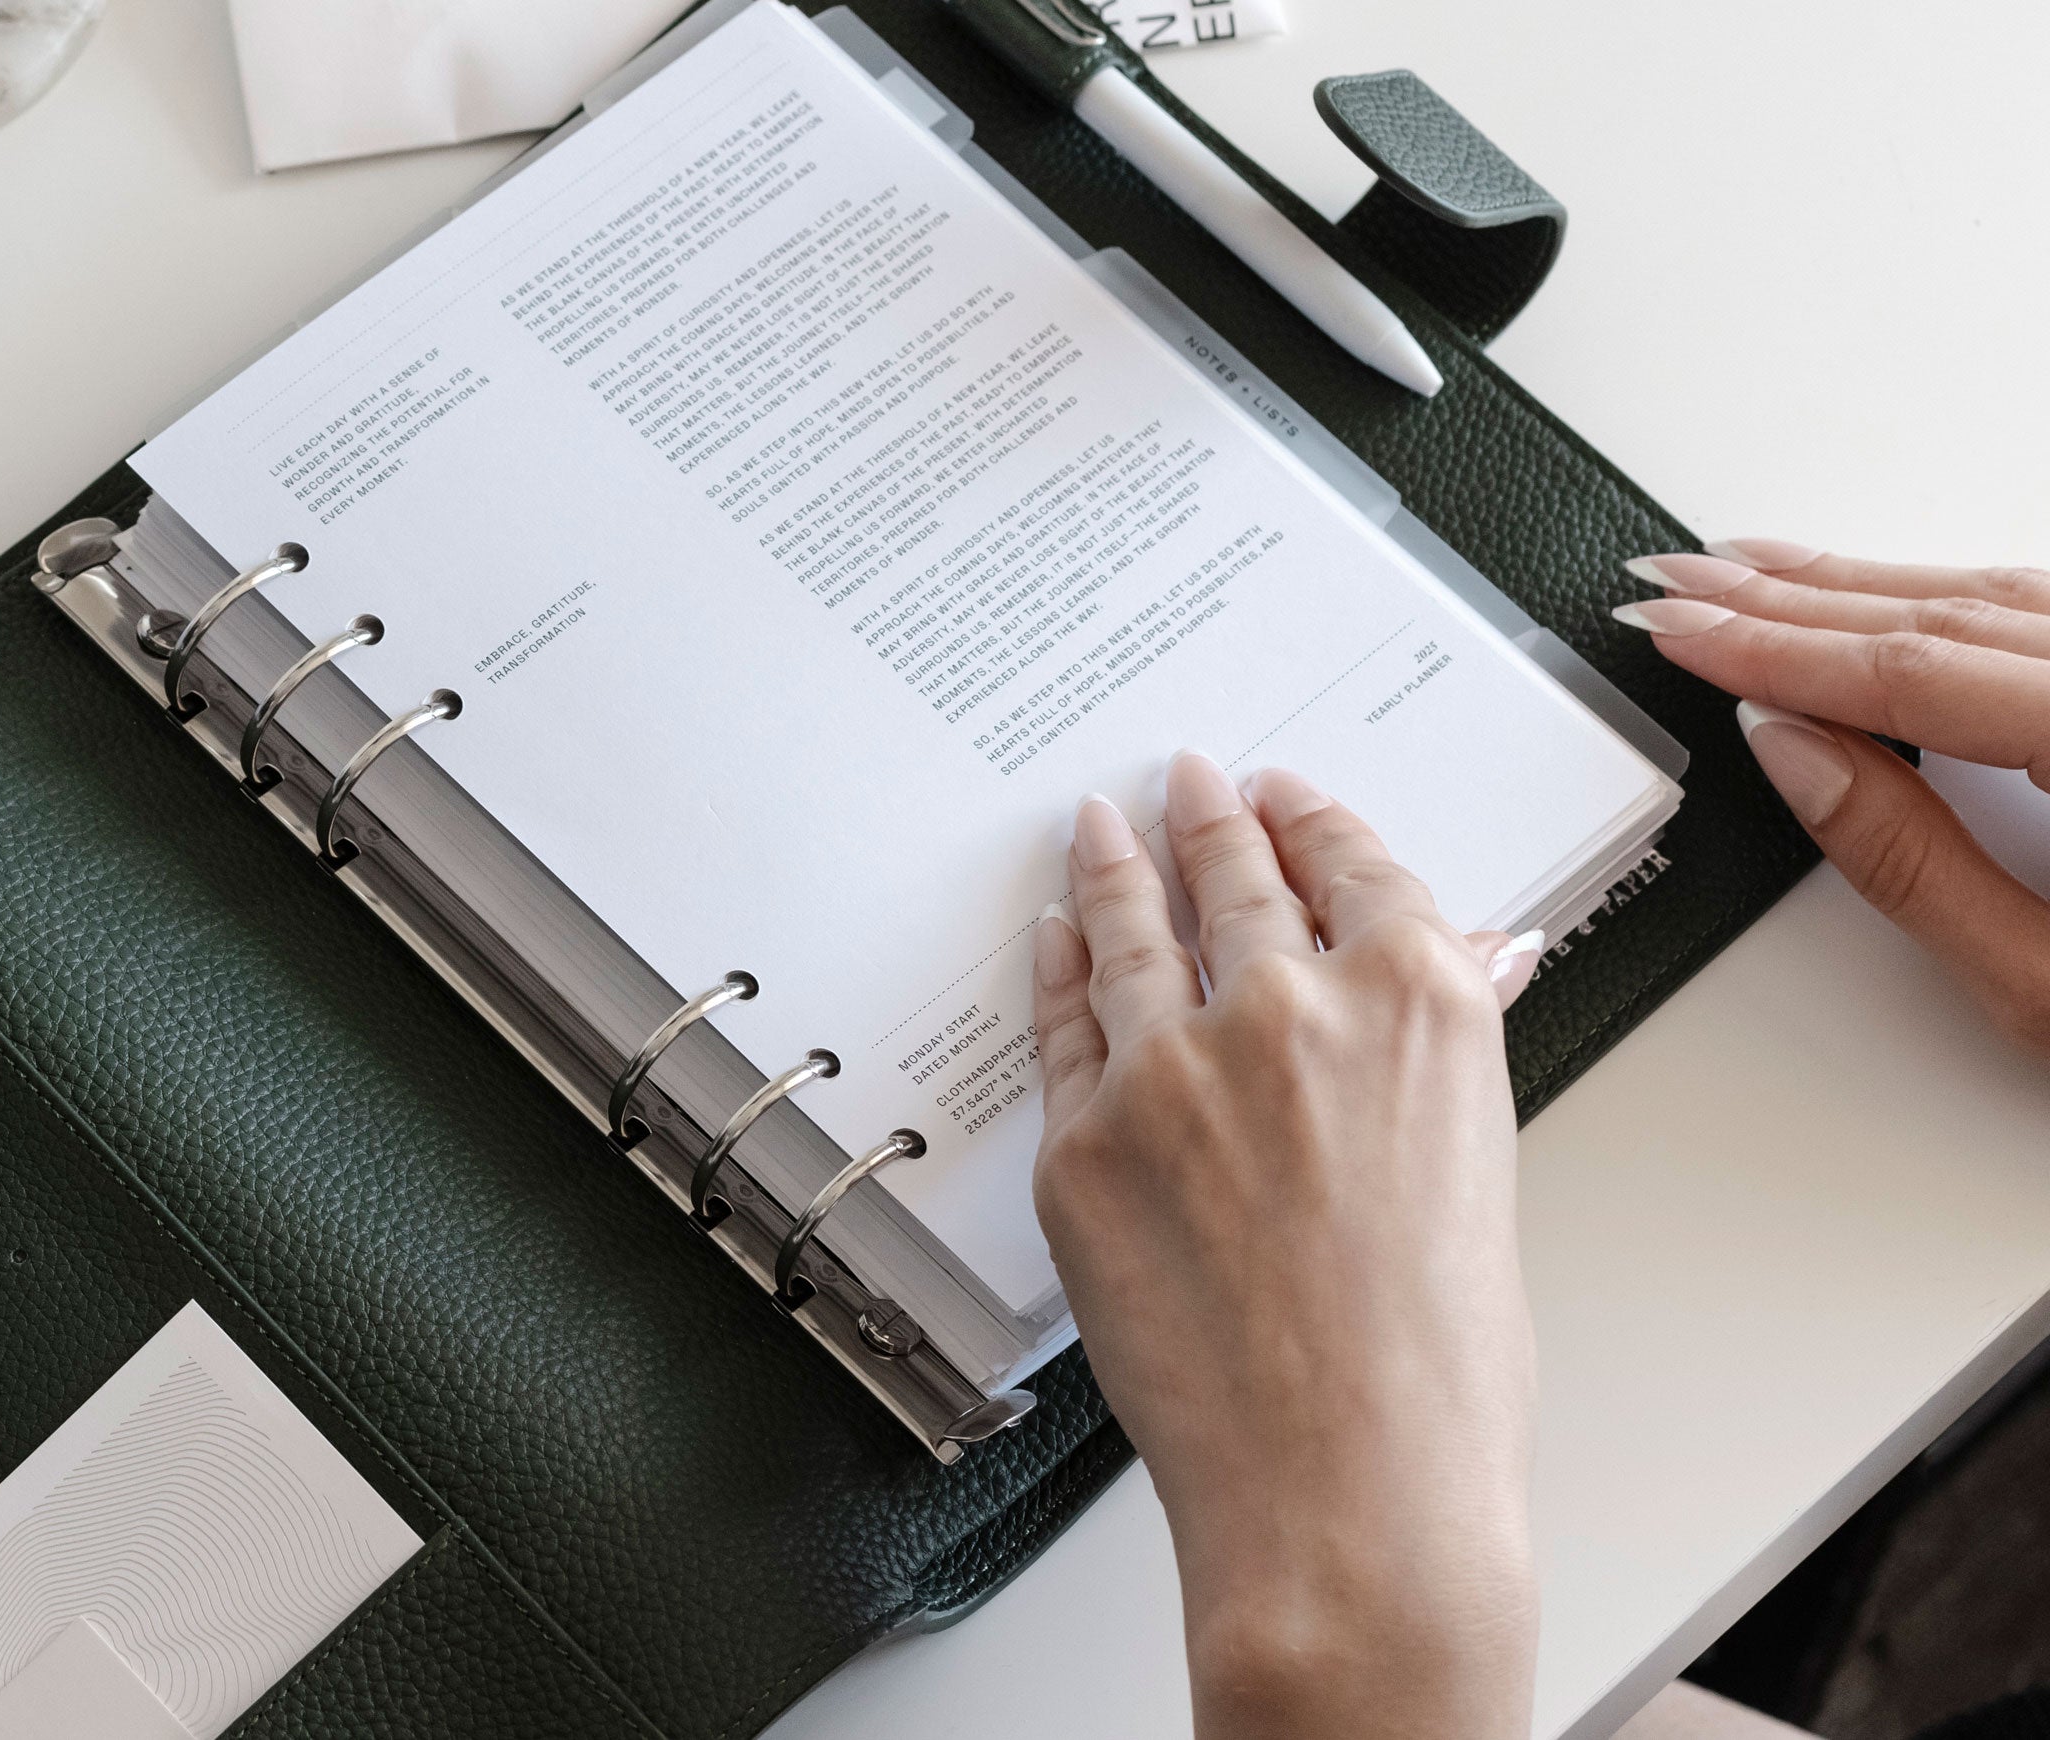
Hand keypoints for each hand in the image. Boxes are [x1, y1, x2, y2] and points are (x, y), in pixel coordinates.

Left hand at [1030, 756, 1543, 1739]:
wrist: (1349, 1490)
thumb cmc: (1440, 1368)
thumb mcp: (1481, 1175)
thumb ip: (1446, 1044)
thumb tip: (1461, 959)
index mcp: (1418, 1000)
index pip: (1355, 866)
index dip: (1312, 821)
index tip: (1287, 798)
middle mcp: (1291, 1006)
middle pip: (1237, 877)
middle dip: (1209, 819)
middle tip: (1187, 779)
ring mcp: (1171, 1066)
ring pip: (1134, 930)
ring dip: (1115, 865)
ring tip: (1100, 823)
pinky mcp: (1082, 1138)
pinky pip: (1063, 1027)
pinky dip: (1057, 969)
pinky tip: (1054, 935)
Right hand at [1615, 541, 2049, 1056]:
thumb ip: (1916, 864)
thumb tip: (1794, 752)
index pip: (1913, 674)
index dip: (1777, 653)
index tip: (1678, 632)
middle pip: (1945, 619)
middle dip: (1788, 604)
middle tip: (1675, 585)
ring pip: (1990, 598)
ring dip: (1851, 588)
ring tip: (1742, 573)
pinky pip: (2032, 612)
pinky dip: (1938, 599)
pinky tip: (1871, 594)